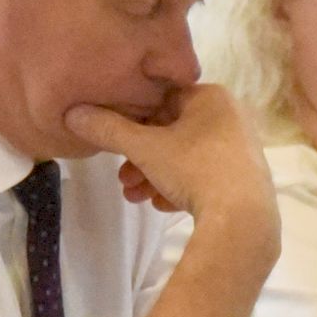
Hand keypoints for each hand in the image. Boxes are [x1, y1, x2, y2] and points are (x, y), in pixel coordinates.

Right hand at [65, 86, 277, 244]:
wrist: (243, 218)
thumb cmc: (194, 168)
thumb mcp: (143, 148)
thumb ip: (107, 129)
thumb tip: (72, 113)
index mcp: (211, 97)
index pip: (162, 100)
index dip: (133, 121)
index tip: (115, 144)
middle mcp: (230, 116)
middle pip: (171, 132)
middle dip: (140, 158)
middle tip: (122, 179)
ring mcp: (240, 148)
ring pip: (184, 157)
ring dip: (154, 176)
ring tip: (136, 197)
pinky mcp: (244, 178)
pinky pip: (203, 175)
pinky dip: (179, 187)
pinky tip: (163, 206)